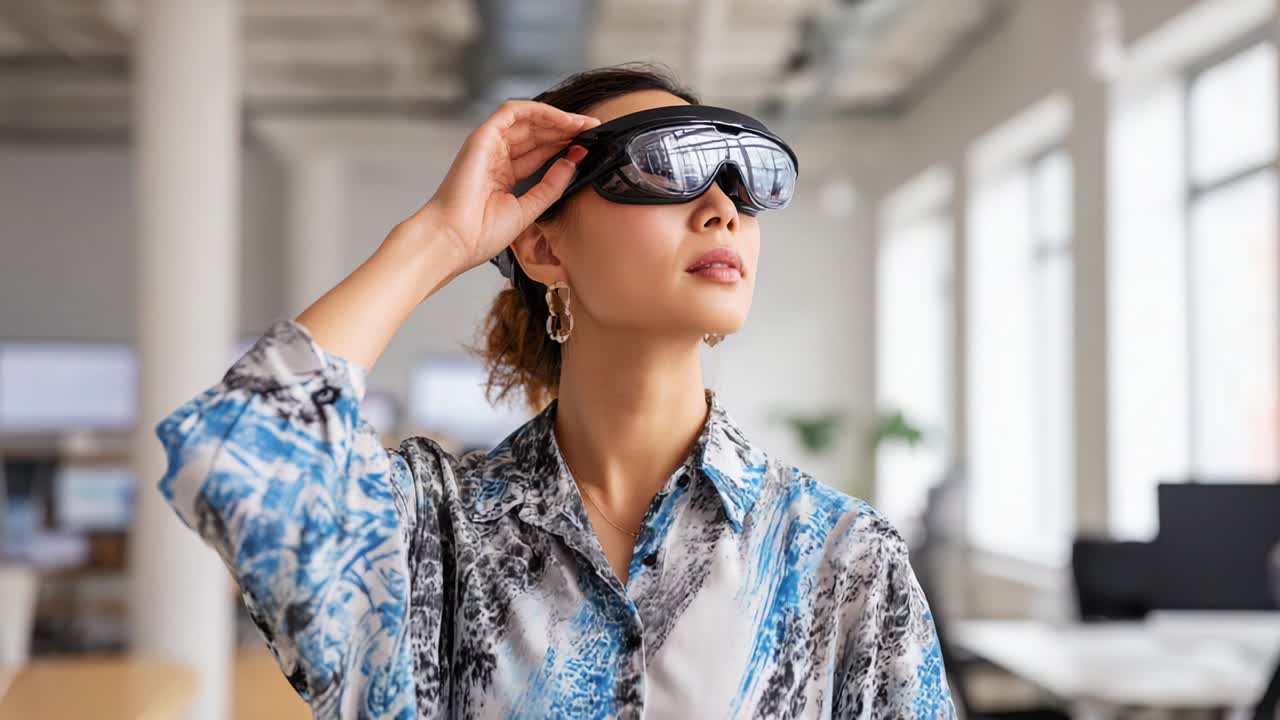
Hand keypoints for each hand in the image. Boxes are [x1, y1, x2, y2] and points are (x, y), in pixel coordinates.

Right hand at [413, 100, 599, 273]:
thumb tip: (572, 162)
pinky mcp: (482, 137)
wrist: (454, 240)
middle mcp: (495, 158)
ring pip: (527, 120)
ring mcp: (488, 146)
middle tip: (592, 129)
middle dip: (565, 130)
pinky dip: (539, 112)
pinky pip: (513, 113)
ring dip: (557, 119)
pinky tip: (563, 119)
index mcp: (503, 176)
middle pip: (536, 134)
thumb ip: (551, 185)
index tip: (587, 145)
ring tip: (583, 124)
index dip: (563, 146)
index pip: (538, 153)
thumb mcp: (529, 209)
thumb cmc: (480, 234)